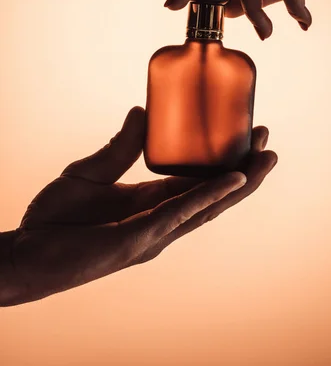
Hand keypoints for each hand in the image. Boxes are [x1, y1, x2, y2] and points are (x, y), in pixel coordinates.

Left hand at [3, 107, 276, 305]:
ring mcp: (155, 231)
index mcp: (152, 202)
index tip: (246, 134)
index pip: (198, 181)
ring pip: (208, 206)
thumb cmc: (56, 218)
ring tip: (266, 158)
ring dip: (239, 183)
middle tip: (267, 141)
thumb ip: (119, 147)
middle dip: (244, 170)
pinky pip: (181, 214)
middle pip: (213, 195)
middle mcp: (161, 219)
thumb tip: (141, 111)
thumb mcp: (90, 171)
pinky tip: (232, 180)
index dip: (225, 161)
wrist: (27, 253)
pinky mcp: (140, 238)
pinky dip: (209, 197)